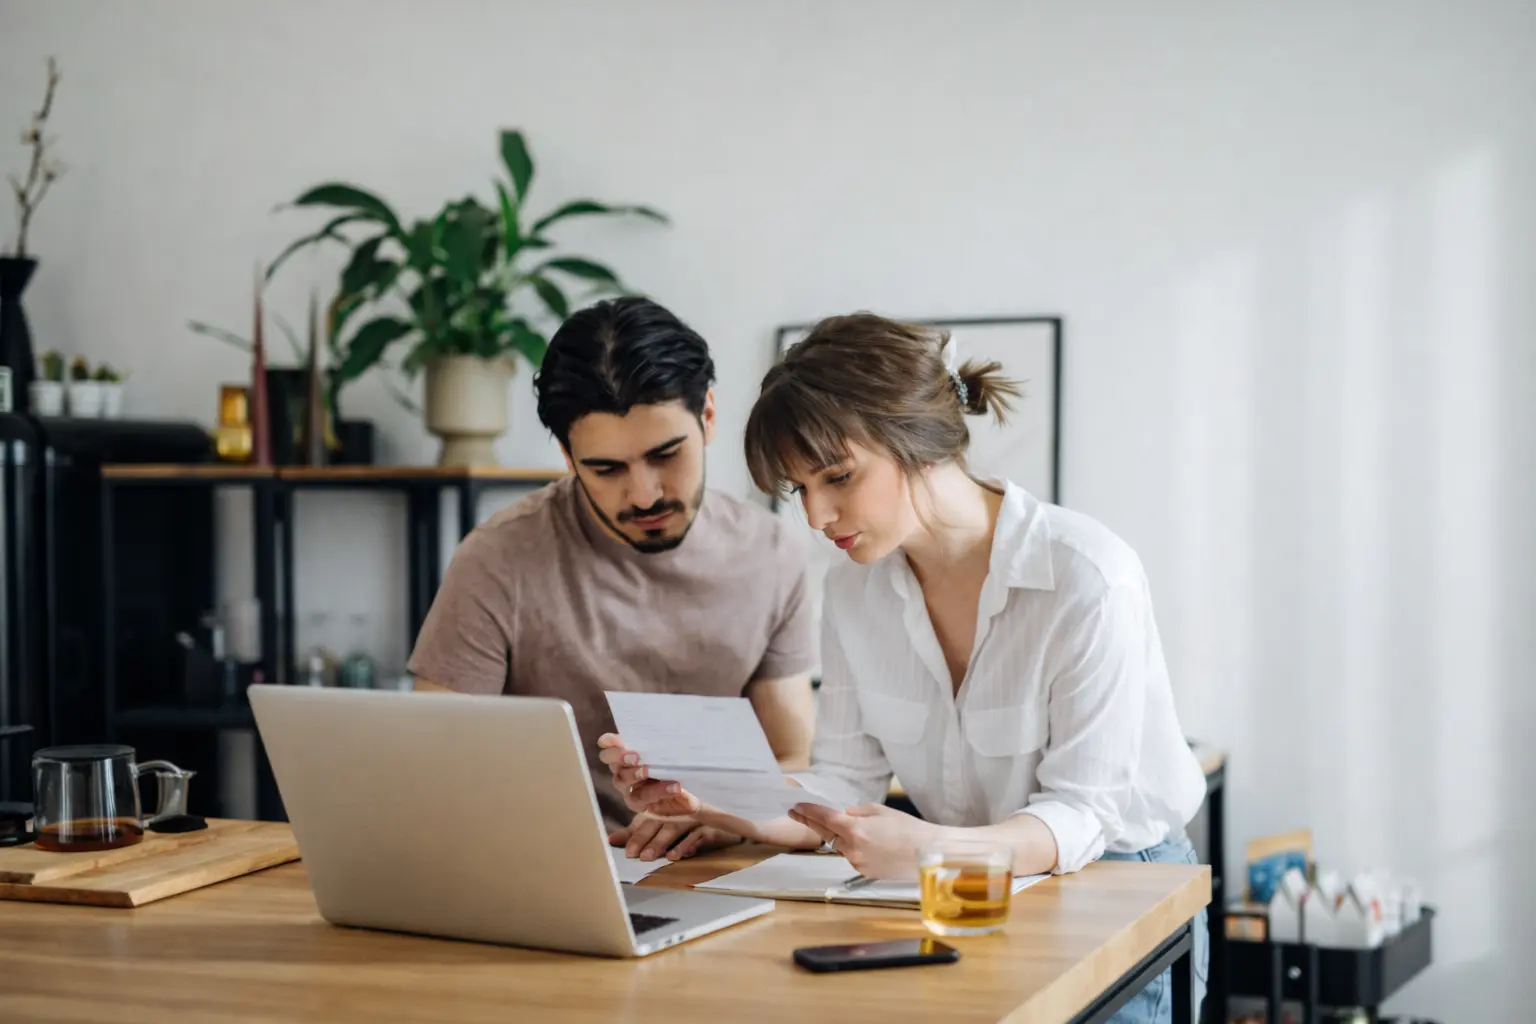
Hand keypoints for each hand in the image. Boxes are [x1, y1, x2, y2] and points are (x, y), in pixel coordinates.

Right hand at [596, 732, 702, 818]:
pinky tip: (673, 787)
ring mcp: (629, 789)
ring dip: (636, 775)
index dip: (609, 742)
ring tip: (649, 771)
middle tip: (635, 757)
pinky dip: (658, 792)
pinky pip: (641, 799)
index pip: (611, 746)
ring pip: (622, 781)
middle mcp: (623, 770)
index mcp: (628, 753)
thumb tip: (668, 728)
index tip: (608, 740)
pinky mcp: (638, 805)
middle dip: (620, 758)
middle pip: (612, 763)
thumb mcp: (675, 753)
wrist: (693, 794)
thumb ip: (665, 744)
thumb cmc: (679, 767)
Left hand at [608, 813, 742, 861]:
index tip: (625, 851)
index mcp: (663, 810)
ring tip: (649, 857)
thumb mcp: (659, 827)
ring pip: (674, 828)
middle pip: (657, 824)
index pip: (645, 821)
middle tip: (633, 855)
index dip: (634, 835)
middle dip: (644, 839)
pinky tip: (677, 855)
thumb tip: (610, 839)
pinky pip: (697, 835)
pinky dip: (686, 845)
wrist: (724, 827)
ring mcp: (694, 817)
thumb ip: (635, 833)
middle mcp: (677, 811)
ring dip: (661, 843)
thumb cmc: (686, 826)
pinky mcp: (710, 826)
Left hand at [789, 803, 940, 879]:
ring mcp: (858, 863)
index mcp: (856, 829)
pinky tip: (867, 842)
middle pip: (826, 833)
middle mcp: (853, 848)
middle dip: (812, 823)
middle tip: (797, 813)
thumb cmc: (909, 829)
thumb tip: (843, 813)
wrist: (928, 853)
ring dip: (837, 836)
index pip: (824, 818)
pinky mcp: (865, 873)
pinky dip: (853, 848)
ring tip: (842, 825)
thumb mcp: (880, 811)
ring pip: (839, 847)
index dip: (808, 811)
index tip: (796, 806)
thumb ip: (857, 812)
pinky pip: (852, 857)